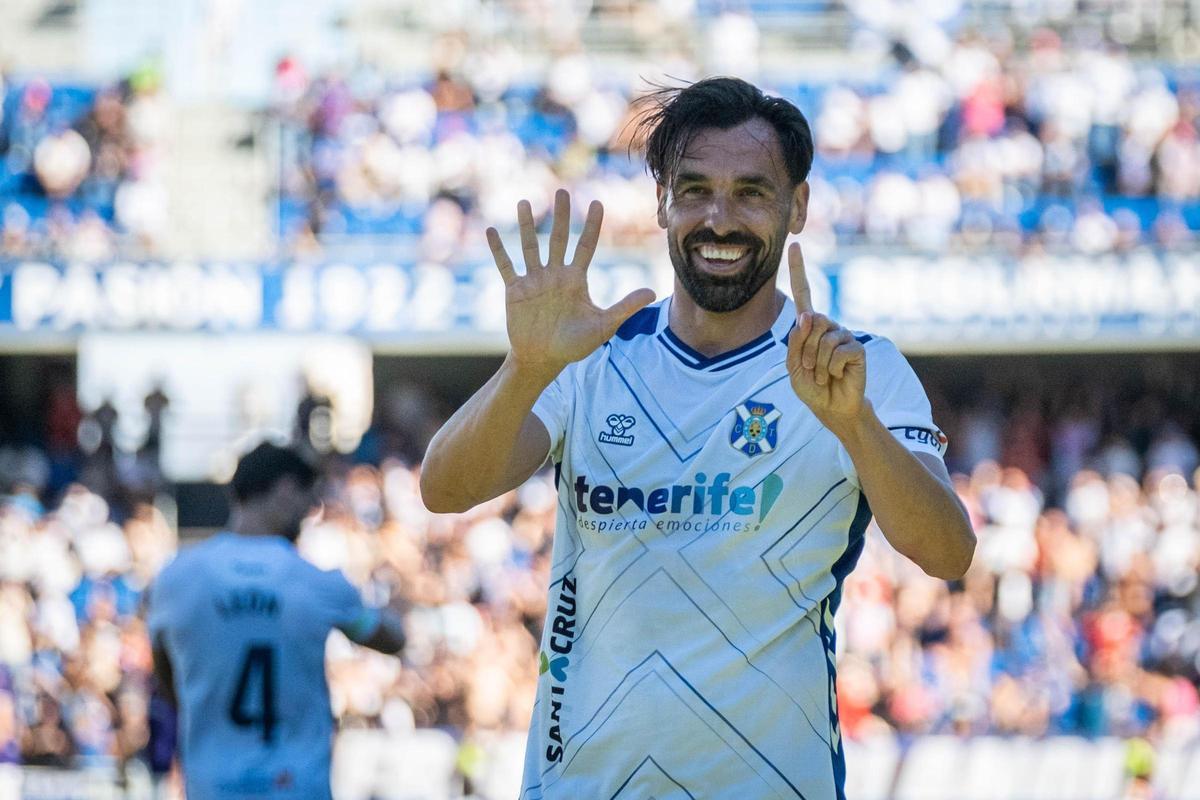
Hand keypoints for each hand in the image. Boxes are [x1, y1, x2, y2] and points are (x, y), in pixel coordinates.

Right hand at [489, 189, 655, 382]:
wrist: (543, 359)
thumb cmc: (574, 345)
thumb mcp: (603, 326)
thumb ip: (625, 307)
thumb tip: (652, 292)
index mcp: (576, 280)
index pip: (586, 246)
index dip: (592, 226)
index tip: (597, 202)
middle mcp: (555, 275)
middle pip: (559, 239)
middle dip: (561, 216)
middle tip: (562, 191)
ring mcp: (534, 280)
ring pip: (530, 246)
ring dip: (526, 225)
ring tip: (524, 202)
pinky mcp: (515, 290)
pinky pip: (506, 266)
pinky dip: (498, 250)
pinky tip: (492, 231)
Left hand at [785, 242, 866, 431]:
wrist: (831, 407)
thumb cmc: (811, 386)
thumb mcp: (792, 365)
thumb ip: (795, 341)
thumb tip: (809, 316)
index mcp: (809, 326)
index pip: (804, 293)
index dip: (799, 269)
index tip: (795, 244)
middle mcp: (827, 325)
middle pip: (809, 322)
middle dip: (803, 351)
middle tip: (810, 369)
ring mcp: (843, 335)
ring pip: (821, 340)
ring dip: (816, 364)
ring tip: (823, 374)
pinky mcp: (856, 347)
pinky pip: (836, 353)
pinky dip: (830, 369)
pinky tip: (836, 375)